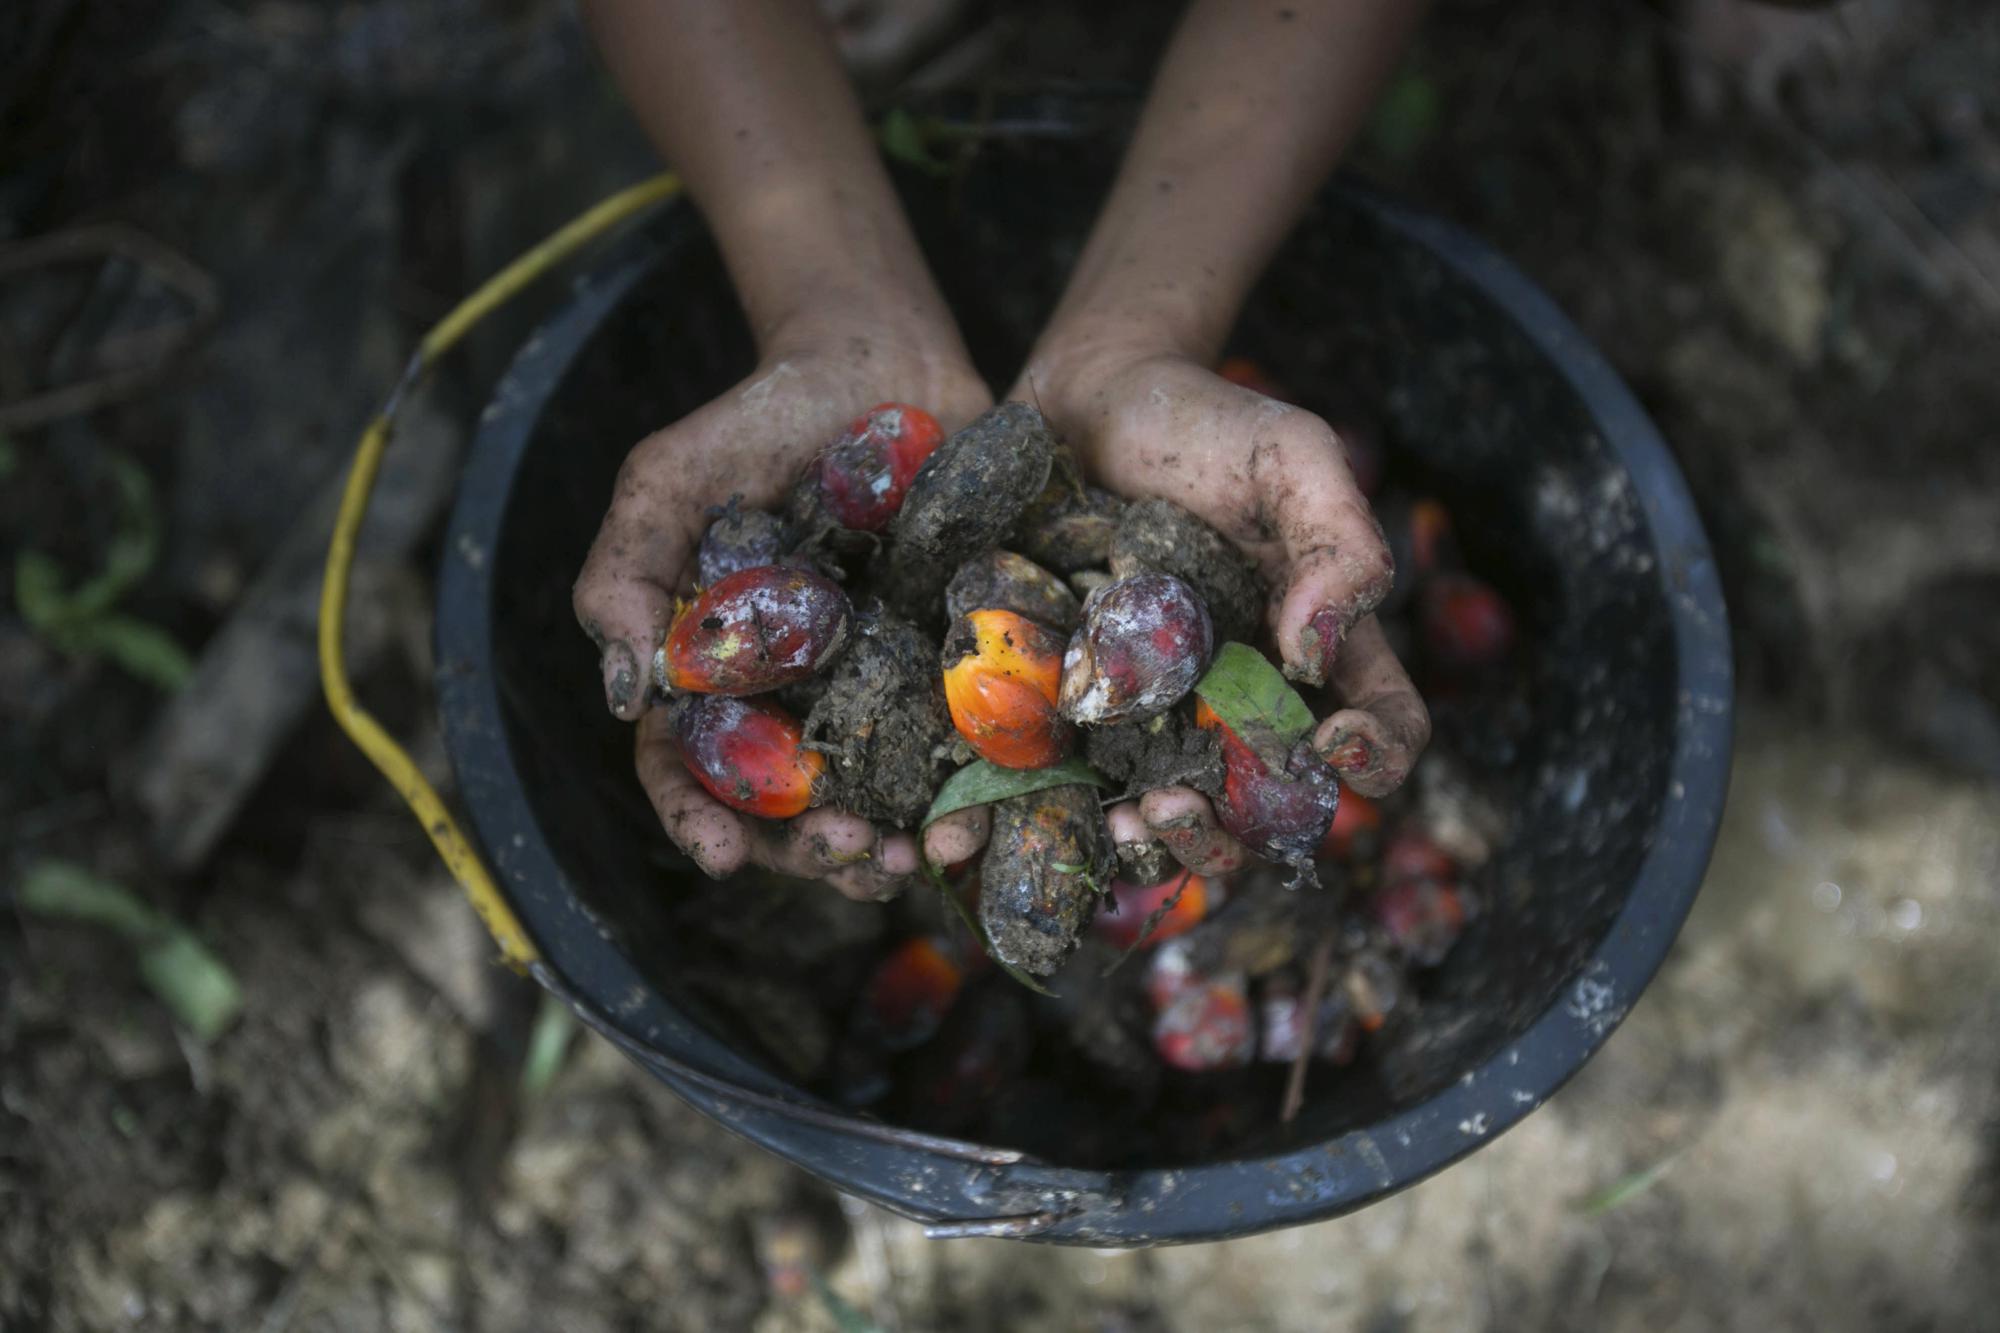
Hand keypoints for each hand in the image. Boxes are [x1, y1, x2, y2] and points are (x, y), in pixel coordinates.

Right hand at [576, 316, 990, 899]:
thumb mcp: (668, 480)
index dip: (700, 822)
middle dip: (813, 851)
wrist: (882, 362)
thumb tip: (624, 695)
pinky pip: (965, 746)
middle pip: (790, 809)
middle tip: (849, 856)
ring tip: (916, 858)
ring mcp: (879, 689)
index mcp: (716, 675)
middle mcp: (796, 698)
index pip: (690, 770)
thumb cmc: (758, 418)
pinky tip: (982, 810)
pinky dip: (972, 790)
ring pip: (879, 799)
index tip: (723, 857)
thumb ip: (626, 575)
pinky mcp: (957, 668)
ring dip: (893, 844)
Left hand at [924, 336, 1428, 876]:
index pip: (1386, 729)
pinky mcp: (1082, 721)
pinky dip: (1076, 822)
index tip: (1333, 744)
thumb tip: (1319, 652)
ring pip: (1189, 825)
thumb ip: (1337, 542)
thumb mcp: (1289, 456)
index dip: (1377, 758)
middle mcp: (1246, 702)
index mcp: (1318, 650)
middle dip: (1244, 829)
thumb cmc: (1200, 424)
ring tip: (1137, 817)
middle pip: (1278, 810)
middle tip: (1193, 801)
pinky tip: (1059, 809)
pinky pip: (1088, 794)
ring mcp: (1163, 720)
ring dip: (1172, 846)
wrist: (1076, 405)